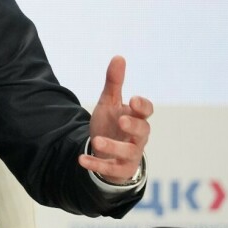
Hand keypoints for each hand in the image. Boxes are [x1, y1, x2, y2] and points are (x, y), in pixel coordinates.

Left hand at [80, 55, 152, 183]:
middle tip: (122, 120)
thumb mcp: (110, 103)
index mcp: (137, 118)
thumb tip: (118, 57)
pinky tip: (81, 159)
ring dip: (113, 147)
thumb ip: (114, 83)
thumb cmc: (112, 125)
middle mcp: (137, 137)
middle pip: (143, 132)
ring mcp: (130, 155)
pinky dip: (96, 164)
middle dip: (134, 126)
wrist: (107, 152)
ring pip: (128, 152)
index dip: (142, 106)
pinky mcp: (120, 170)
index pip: (147, 111)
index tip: (133, 100)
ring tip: (97, 140)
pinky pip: (111, 169)